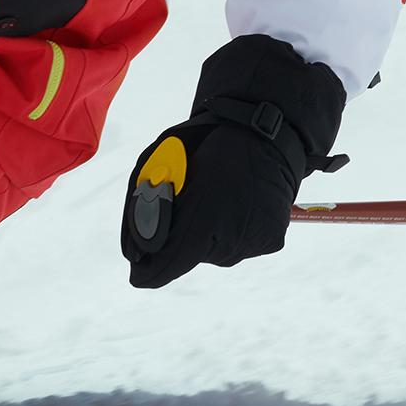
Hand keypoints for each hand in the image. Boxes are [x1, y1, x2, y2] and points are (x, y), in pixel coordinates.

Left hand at [123, 33, 347, 288]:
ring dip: (206, 233)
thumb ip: (142, 209)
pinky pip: (238, 245)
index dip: (147, 271)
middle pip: (189, 257)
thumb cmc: (204, 144)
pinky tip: (235, 203)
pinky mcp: (270, 241)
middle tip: (188, 203)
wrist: (263, 134)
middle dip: (180, 237)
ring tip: (215, 199)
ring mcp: (252, 244)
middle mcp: (228, 242)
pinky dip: (231, 230)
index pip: (166, 267)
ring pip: (214, 253)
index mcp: (201, 221)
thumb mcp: (158, 166)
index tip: (138, 271)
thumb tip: (135, 253)